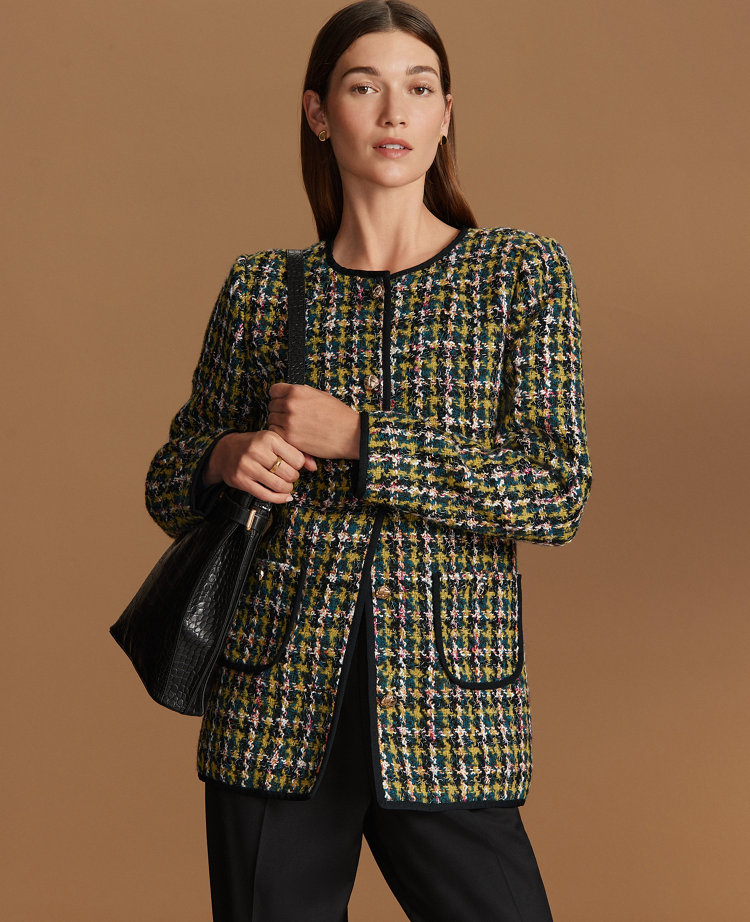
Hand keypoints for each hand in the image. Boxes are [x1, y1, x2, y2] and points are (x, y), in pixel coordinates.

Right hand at [203, 430, 317, 502]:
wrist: (225, 451)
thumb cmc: (256, 445)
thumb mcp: (275, 441)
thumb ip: (296, 452)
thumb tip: (314, 468)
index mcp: (269, 437)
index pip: (297, 459)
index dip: (299, 465)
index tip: (294, 464)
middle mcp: (257, 451)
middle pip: (289, 474)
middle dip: (293, 478)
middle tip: (289, 475)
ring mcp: (247, 466)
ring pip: (279, 486)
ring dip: (287, 489)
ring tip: (285, 485)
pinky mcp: (240, 480)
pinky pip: (266, 495)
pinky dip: (279, 499)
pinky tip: (283, 497)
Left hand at [267, 383, 359, 459]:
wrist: (350, 434)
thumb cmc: (338, 415)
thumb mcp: (320, 395)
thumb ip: (301, 393)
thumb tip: (288, 394)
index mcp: (297, 391)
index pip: (274, 390)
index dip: (278, 397)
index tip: (283, 402)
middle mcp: (290, 404)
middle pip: (272, 406)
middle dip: (279, 411)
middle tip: (291, 417)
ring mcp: (288, 421)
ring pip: (272, 420)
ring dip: (279, 424)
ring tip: (294, 427)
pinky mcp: (290, 437)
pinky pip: (275, 434)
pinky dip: (281, 436)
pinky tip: (292, 435)